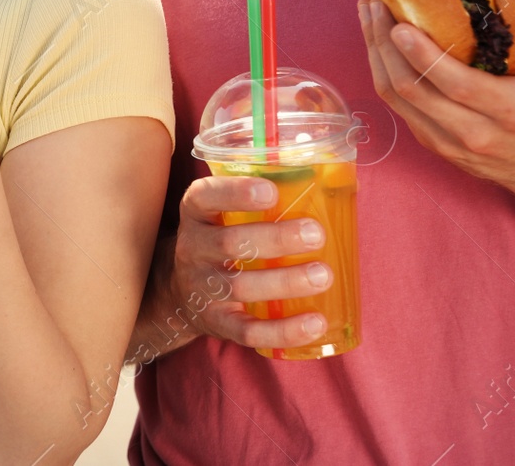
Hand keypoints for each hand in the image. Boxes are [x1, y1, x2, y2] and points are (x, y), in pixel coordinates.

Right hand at [166, 176, 334, 350]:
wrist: (182, 294)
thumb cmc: (220, 241)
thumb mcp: (222, 215)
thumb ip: (259, 200)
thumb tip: (333, 184)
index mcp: (196, 214)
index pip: (205, 197)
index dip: (235, 193)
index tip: (271, 191)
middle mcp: (193, 249)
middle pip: (229, 243)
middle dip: (275, 239)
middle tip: (316, 233)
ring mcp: (202, 288)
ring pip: (241, 286)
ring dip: (285, 282)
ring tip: (323, 275)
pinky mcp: (217, 322)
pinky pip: (248, 331)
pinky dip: (283, 330)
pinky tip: (315, 323)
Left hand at [359, 0, 514, 231]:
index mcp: (511, 111)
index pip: (457, 84)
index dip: (422, 55)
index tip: (400, 23)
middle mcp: (476, 134)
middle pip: (412, 89)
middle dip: (383, 43)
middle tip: (373, 3)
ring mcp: (450, 144)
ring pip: (396, 100)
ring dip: (375, 54)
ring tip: (368, 15)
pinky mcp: (434, 146)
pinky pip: (398, 107)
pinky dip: (384, 72)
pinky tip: (379, 44)